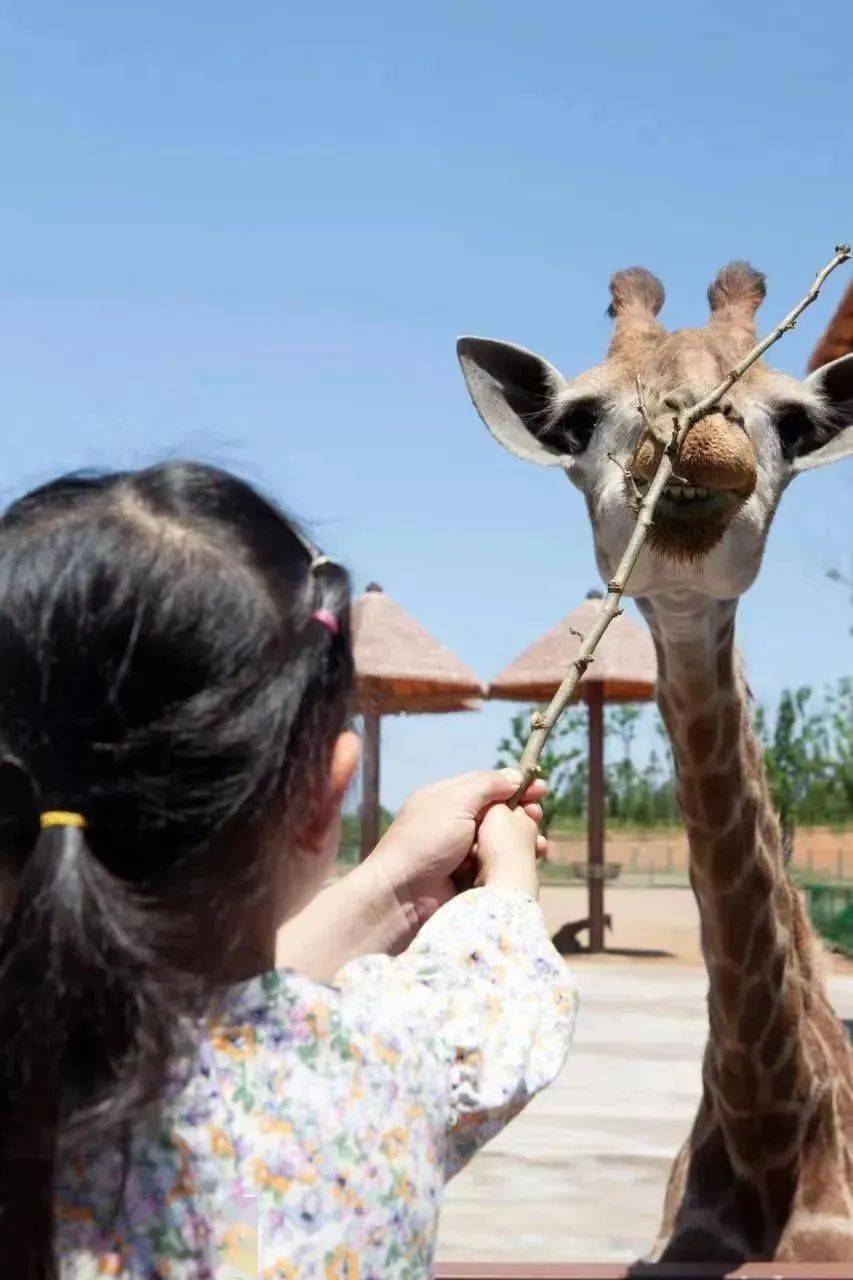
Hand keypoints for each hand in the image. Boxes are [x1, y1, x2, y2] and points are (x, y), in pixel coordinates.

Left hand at [367, 769, 545, 941]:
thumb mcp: (454, 802)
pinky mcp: (471, 878)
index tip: (541, 789)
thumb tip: (515, 776)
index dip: (514, 786)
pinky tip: (531, 861)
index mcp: (446, 799)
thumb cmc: (425, 842)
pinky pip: (500, 865)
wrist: (403, 896)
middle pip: (499, 813)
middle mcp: (455, 823)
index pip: (487, 785)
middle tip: (537, 817)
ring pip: (502, 840)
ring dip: (523, 839)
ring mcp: (464, 853)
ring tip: (540, 844)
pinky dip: (515, 861)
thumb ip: (486, 785)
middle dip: (522, 814)